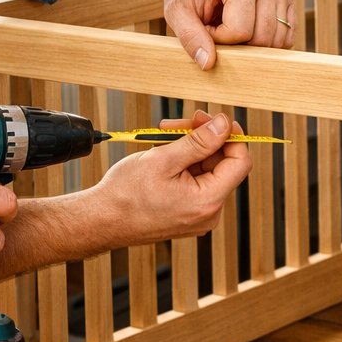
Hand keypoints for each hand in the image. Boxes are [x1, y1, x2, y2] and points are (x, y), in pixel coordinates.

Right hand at [89, 110, 249, 243]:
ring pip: (206, 171)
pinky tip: (163, 154)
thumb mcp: (163, 159)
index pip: (240, 162)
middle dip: (202, 138)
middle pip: (222, 164)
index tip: (216, 120)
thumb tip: (223, 125)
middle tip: (179, 123)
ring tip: (163, 136)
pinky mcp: (188, 214)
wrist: (101, 221)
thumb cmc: (125, 195)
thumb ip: (199, 141)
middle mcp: (209, 213)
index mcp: (208, 201)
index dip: (231, 137)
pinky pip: (195, 183)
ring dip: (189, 149)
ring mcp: (199, 215)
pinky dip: (183, 165)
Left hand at [163, 0, 295, 68]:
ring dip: (253, 44)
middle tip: (217, 28)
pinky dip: (269, 42)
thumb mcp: (178, 11)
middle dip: (237, 44)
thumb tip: (208, 64)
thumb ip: (190, 37)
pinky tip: (249, 30)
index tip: (205, 26)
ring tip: (232, 26)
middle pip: (262, 38)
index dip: (219, 38)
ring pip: (277, 40)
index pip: (240, 31)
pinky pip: (287, 36)